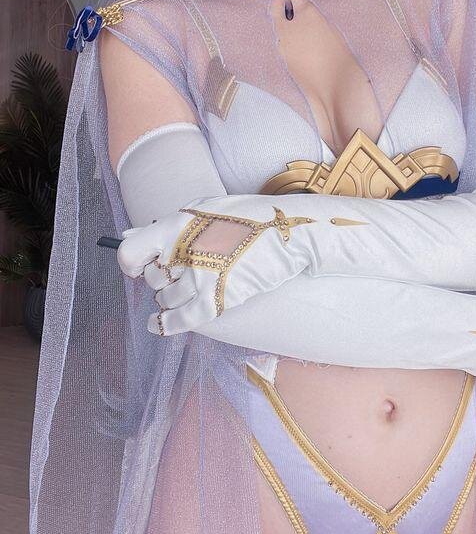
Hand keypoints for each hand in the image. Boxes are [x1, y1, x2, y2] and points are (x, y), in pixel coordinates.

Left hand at [117, 196, 314, 334]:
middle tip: (174, 272)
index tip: (138, 265)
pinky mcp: (217, 300)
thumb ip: (167, 225)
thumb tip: (131, 236)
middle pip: (151, 278)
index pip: (130, 254)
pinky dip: (165, 325)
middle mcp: (184, 254)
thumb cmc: (247, 216)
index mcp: (177, 227)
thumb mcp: (204, 208)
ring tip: (182, 289)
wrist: (287, 233)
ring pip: (165, 299)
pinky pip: (180, 321)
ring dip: (168, 297)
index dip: (131, 262)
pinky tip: (157, 324)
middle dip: (158, 277)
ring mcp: (200, 279)